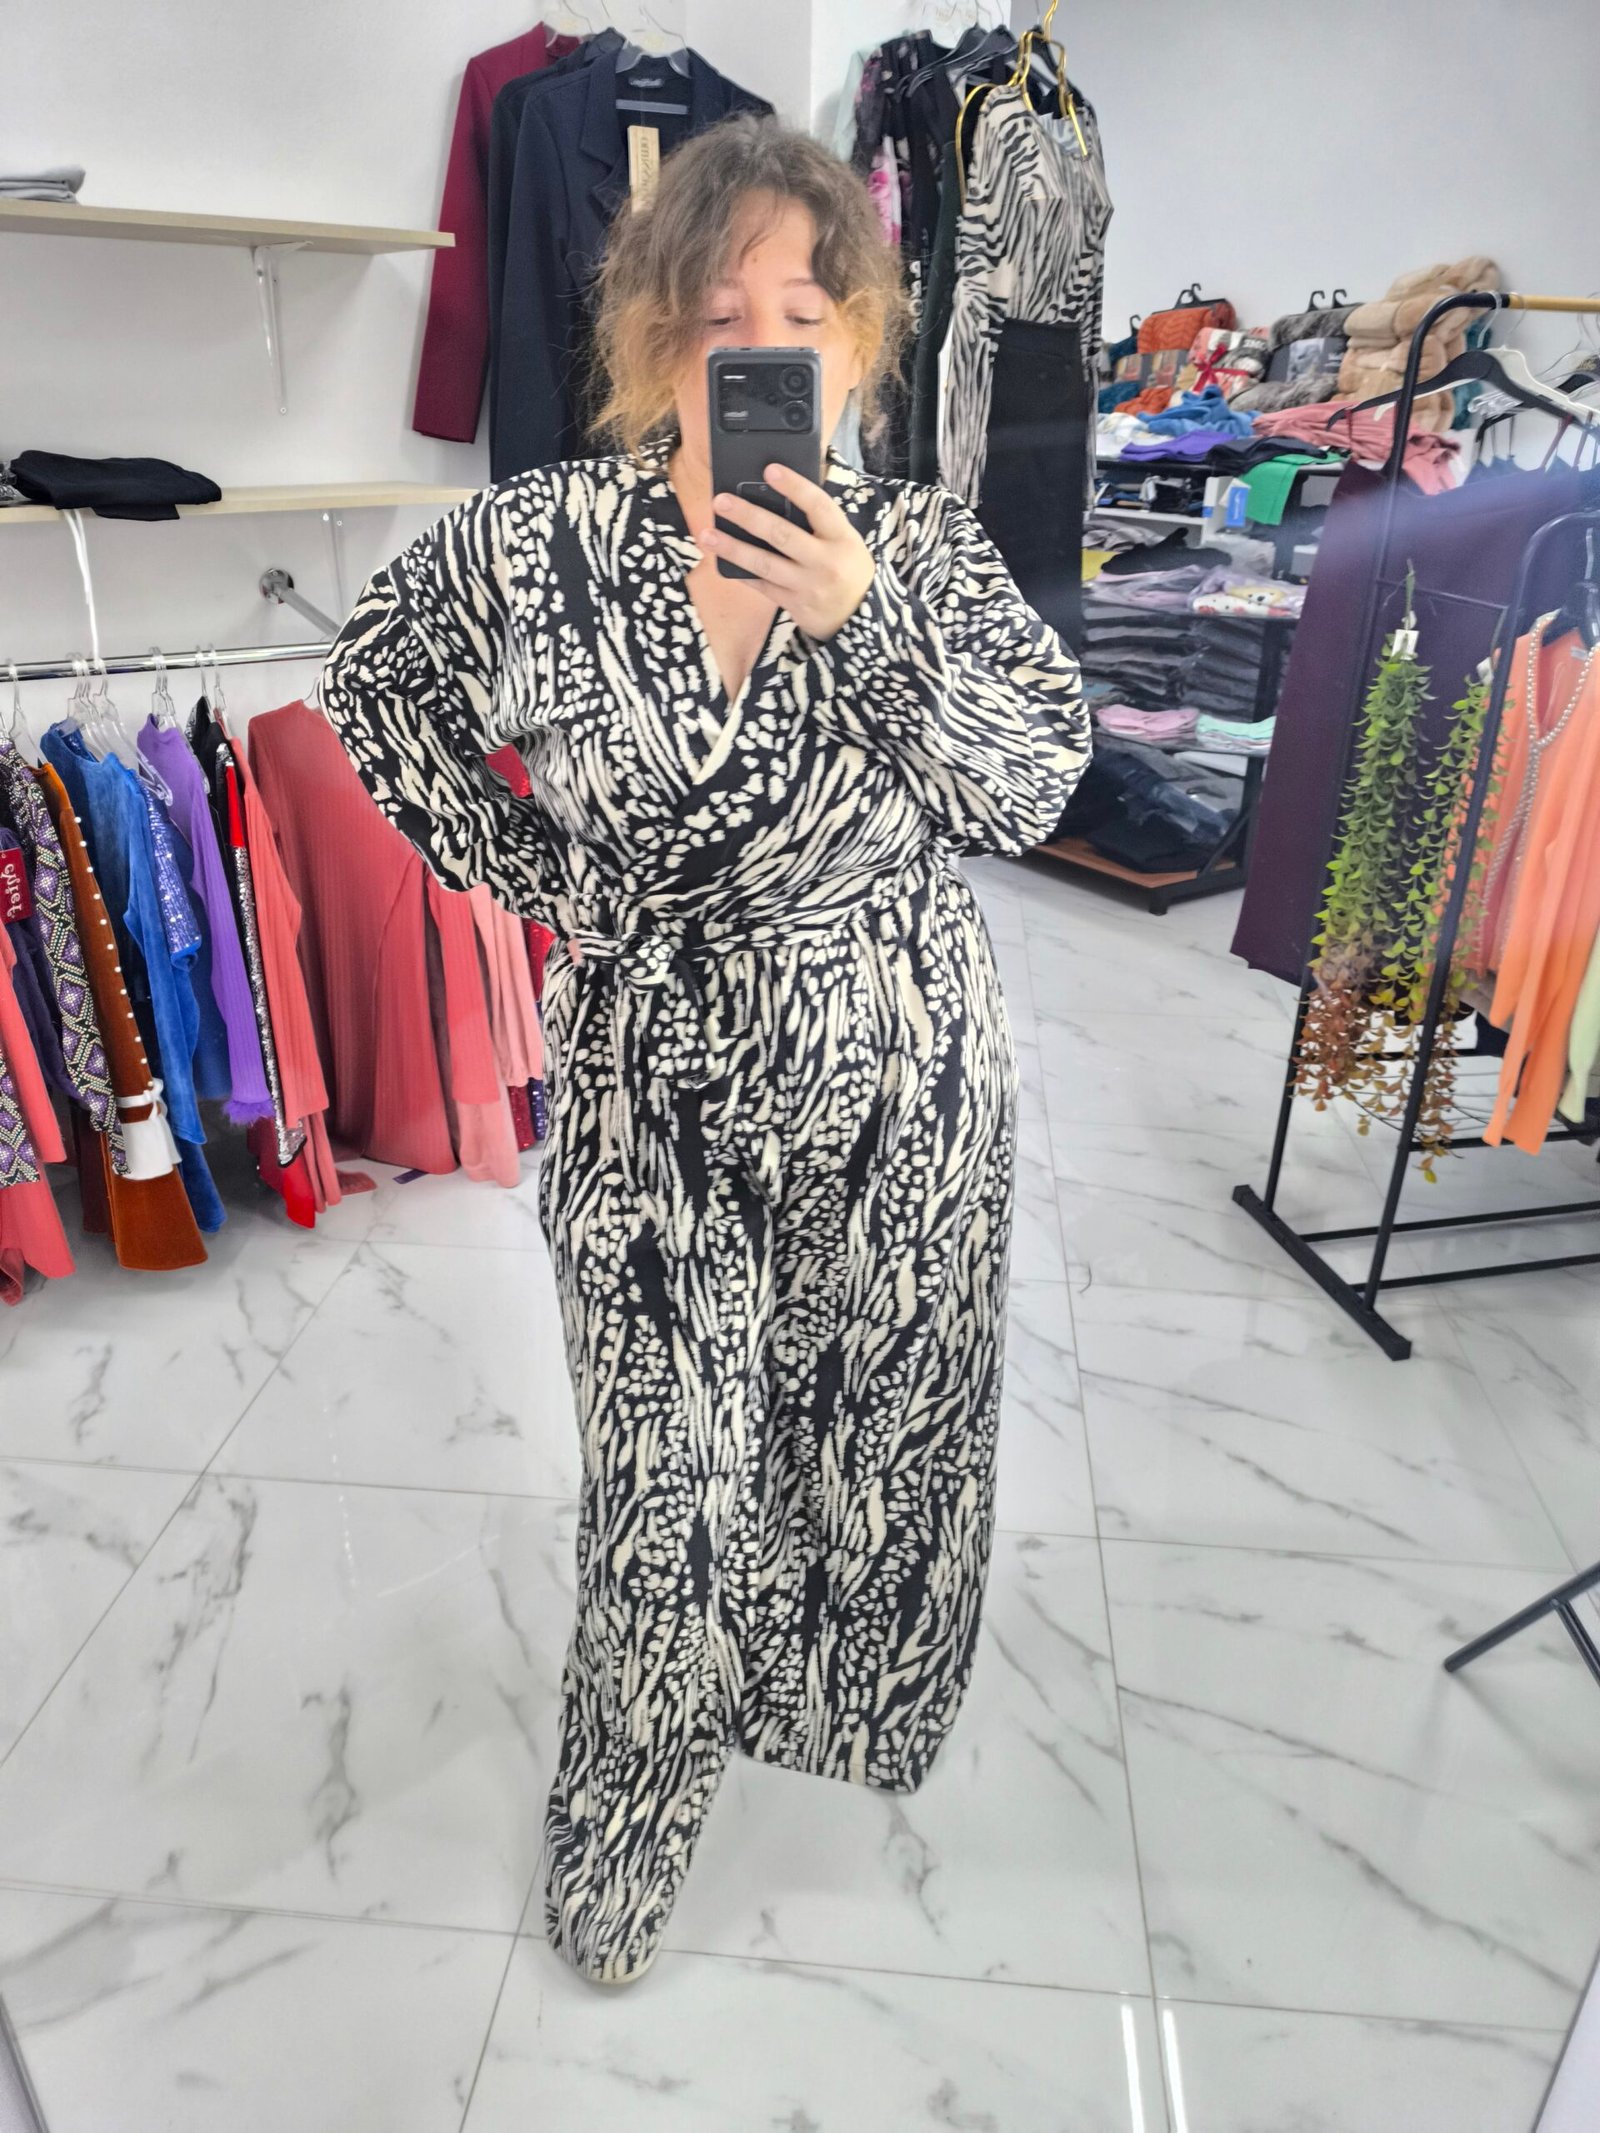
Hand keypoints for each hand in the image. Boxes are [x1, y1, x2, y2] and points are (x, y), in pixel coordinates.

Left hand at [700, 462, 874, 640]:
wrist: (859, 619)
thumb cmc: (847, 569)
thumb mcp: (845, 541)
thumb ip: (818, 523)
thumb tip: (777, 496)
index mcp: (842, 538)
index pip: (818, 506)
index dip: (794, 486)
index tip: (770, 470)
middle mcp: (825, 561)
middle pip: (782, 534)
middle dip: (748, 516)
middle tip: (721, 501)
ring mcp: (808, 585)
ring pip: (765, 563)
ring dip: (733, 548)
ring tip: (708, 535)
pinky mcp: (795, 604)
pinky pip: (762, 586)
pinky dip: (741, 572)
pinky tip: (722, 561)